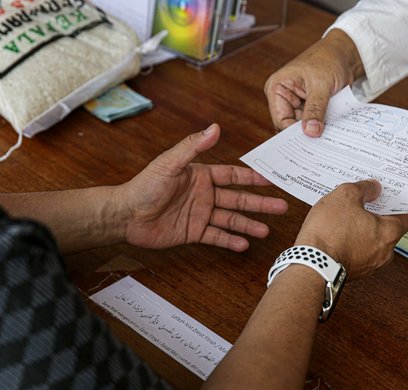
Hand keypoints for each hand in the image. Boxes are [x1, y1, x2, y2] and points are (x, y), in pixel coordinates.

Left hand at [115, 124, 287, 251]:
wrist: (126, 216)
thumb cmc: (145, 186)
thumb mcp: (170, 163)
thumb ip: (193, 146)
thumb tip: (215, 127)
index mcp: (200, 176)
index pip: (232, 176)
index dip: (252, 178)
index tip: (272, 180)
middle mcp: (203, 195)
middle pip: (237, 199)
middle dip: (259, 204)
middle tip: (281, 207)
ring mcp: (199, 215)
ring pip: (230, 220)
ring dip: (248, 225)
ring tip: (266, 231)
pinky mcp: (192, 232)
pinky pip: (215, 237)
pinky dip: (229, 241)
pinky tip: (244, 245)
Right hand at [264, 29, 364, 136]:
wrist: (345, 54)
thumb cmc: (328, 60)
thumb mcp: (321, 85)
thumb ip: (315, 110)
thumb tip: (311, 132)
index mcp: (277, 88)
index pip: (280, 120)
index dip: (294, 132)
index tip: (310, 140)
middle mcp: (283, 98)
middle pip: (290, 126)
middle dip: (305, 132)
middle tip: (320, 141)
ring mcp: (296, 104)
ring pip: (303, 126)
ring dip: (316, 128)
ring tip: (328, 132)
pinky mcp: (308, 107)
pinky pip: (313, 122)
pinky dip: (322, 125)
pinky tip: (330, 128)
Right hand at [294, 180, 407, 277]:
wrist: (311, 264)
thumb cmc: (329, 233)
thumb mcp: (345, 196)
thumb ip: (363, 188)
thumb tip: (372, 188)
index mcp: (389, 232)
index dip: (402, 204)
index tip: (394, 196)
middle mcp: (384, 252)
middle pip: (389, 229)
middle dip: (378, 215)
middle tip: (366, 202)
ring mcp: (369, 265)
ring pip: (373, 242)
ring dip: (363, 230)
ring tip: (347, 217)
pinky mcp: (354, 271)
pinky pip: (358, 253)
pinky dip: (352, 243)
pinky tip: (338, 233)